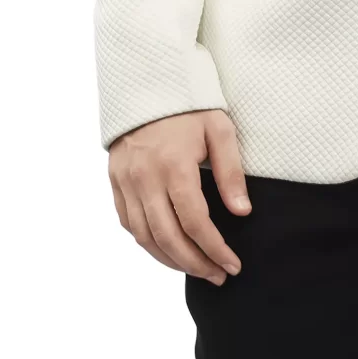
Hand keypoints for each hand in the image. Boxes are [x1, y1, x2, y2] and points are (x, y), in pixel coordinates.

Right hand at [108, 108, 248, 281]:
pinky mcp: (115, 181)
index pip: (195, 223)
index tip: (233, 265)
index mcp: (173, 166)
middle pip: (168, 237)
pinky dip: (147, 242)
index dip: (215, 250)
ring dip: (170, 260)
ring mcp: (125, 181)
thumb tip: (242, 213)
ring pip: (144, 236)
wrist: (145, 82)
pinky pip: (128, 223)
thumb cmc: (189, 106)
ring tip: (196, 269)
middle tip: (218, 276)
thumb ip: (230, 173)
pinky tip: (168, 250)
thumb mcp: (219, 130)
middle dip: (195, 263)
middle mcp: (144, 178)